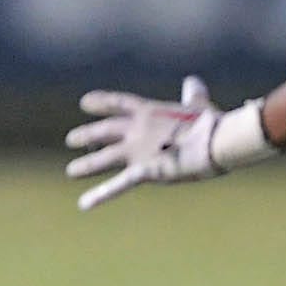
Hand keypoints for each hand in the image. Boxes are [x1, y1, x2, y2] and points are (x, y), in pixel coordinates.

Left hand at [65, 76, 228, 210]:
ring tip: (71, 171)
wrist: (214, 141)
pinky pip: (117, 185)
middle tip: (71, 139)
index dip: (101, 102)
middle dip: (87, 135)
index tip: (84, 102)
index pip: (118, 103)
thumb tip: (193, 81)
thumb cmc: (210, 123)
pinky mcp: (143, 171)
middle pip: (104, 131)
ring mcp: (137, 151)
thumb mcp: (199, 105)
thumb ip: (192, 94)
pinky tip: (83, 204)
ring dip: (86, 165)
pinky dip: (100, 196)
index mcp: (149, 112)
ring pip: (103, 158)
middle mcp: (136, 130)